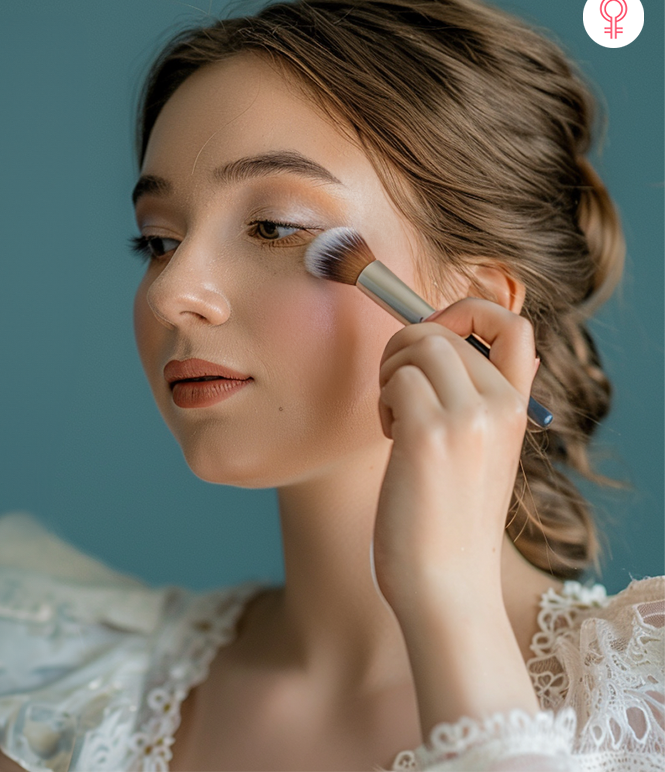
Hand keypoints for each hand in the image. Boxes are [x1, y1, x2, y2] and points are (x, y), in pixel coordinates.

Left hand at [371, 297, 539, 608]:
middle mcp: (501, 406)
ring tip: (394, 417)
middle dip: (404, 347)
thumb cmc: (449, 525)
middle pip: (444, 329)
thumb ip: (472, 404)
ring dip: (391, 371)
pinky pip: (396, 378)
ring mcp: (469, 418)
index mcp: (517, 409)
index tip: (435, 335)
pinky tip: (390, 436)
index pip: (514, 324)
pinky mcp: (430, 434)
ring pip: (417, 343)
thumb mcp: (480, 457)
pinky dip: (383, 399)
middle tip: (394, 390)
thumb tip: (436, 348)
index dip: (468, 311)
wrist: (448, 588)